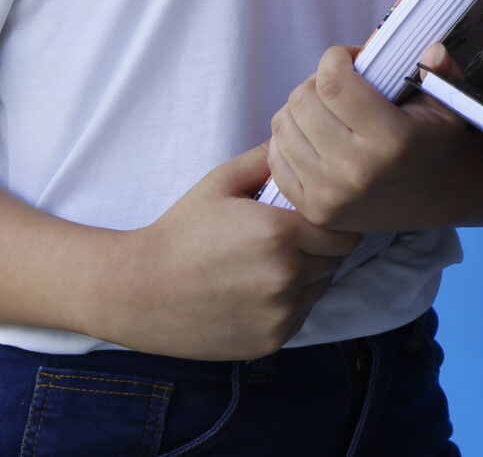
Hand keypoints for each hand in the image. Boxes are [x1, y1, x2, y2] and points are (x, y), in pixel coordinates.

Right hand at [103, 144, 361, 359]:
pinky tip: (257, 291)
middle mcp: (286, 277)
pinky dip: (289, 304)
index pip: (344, 230)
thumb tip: (296, 141)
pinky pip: (299, 316)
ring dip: (309, 276)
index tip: (316, 217)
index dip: (334, 222)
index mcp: (279, 234)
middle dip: (322, 246)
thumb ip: (264, 160)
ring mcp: (279, 314)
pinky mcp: (270, 341)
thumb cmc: (180, 232)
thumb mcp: (219, 183)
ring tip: (271, 264)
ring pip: (320, 289)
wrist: (138, 291)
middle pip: (336, 260)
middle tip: (293, 238)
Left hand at [267, 45, 482, 233]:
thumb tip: (432, 49)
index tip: (348, 59)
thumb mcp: (447, 105)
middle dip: (316, 81)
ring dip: (300, 108)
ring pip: (283, 125)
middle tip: (337, 85)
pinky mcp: (312, 209)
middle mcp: (356, 170)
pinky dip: (289, 138)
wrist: (429, 200)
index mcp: (391, 140)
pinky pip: (276, 157)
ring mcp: (330, 194)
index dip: (334, 59)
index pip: (333, 84)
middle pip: (302, 101)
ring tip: (325, 109)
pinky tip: (314, 135)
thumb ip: (441, 72)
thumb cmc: (431, 141)